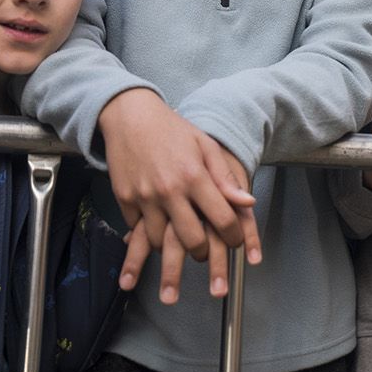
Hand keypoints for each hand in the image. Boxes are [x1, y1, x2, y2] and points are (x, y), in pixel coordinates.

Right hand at [99, 89, 260, 302]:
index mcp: (195, 176)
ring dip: (172, 248)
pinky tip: (156, 228)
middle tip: (206, 251)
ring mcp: (144, 197)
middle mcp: (169, 191)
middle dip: (203, 254)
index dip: (234, 236)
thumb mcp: (205, 146)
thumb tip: (248, 203)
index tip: (236, 241)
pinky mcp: (124, 200)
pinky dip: (147, 234)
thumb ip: (225, 177)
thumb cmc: (173, 130)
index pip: (222, 219)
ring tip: (180, 241)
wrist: (130, 117)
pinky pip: (137, 230)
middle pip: (192, 241)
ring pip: (161, 243)